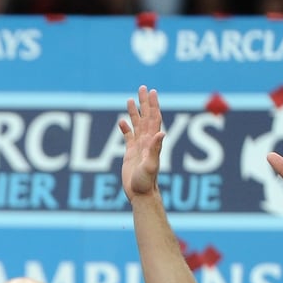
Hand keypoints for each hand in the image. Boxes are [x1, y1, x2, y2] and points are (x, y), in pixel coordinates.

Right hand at [118, 86, 165, 201]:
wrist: (141, 194)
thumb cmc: (146, 182)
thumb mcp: (151, 165)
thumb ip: (156, 149)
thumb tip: (161, 132)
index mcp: (152, 142)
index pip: (154, 118)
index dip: (153, 105)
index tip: (152, 92)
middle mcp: (147, 141)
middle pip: (146, 117)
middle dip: (144, 102)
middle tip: (142, 88)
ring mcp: (139, 147)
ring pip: (137, 125)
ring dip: (134, 112)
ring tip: (130, 99)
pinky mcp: (130, 154)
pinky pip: (128, 137)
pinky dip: (125, 128)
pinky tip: (121, 122)